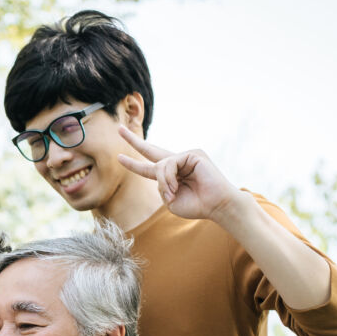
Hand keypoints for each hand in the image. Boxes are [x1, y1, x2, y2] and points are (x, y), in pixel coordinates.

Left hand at [116, 125, 241, 221]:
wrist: (217, 206)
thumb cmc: (197, 206)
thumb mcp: (170, 200)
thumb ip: (160, 186)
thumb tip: (160, 170)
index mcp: (171, 176)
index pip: (149, 167)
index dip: (134, 163)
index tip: (119, 157)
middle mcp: (177, 163)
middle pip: (151, 150)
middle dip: (133, 141)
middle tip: (119, 129)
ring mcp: (185, 156)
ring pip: (160, 165)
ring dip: (163, 182)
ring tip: (172, 193)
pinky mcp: (193, 153)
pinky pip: (169, 164)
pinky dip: (168, 178)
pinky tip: (177, 186)